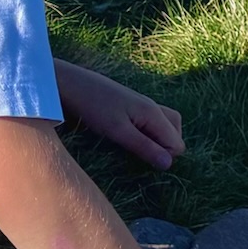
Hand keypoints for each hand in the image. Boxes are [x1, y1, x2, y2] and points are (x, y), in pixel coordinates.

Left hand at [54, 59, 185, 169]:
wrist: (70, 84)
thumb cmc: (93, 107)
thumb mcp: (118, 131)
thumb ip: (144, 147)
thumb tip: (169, 164)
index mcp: (153, 112)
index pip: (177, 143)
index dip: (165, 157)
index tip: (142, 160)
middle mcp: (152, 107)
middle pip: (175, 132)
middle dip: (166, 148)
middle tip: (142, 156)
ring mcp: (141, 106)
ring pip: (164, 126)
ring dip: (157, 141)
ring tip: (138, 151)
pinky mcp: (130, 106)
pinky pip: (150, 122)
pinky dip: (147, 134)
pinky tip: (130, 140)